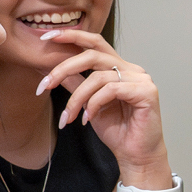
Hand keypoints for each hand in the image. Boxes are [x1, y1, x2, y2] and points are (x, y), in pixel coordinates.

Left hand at [37, 29, 167, 172]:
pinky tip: (87, 119)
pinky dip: (94, 104)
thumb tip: (52, 69)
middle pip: (93, 54)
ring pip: (99, 76)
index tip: (46, 37)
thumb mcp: (88, 104)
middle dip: (64, 67)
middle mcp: (132, 69)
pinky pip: (111, 90)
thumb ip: (75, 84)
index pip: (95, 43)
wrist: (135, 155)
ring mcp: (141, 79)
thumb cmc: (117, 131)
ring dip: (77, 98)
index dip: (71, 36)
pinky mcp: (147, 92)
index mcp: (119, 67)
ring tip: (68, 116)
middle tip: (44, 84)